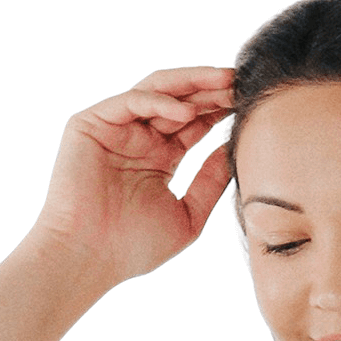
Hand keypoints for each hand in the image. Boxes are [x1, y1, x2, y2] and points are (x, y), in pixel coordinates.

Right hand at [31, 67, 234, 284]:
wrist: (89, 258)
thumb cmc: (133, 247)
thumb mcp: (188, 215)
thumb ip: (210, 182)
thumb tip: (235, 150)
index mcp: (160, 157)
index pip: (195, 123)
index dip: (222, 110)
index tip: (252, 103)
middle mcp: (139, 137)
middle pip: (181, 100)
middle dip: (212, 90)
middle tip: (244, 81)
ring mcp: (115, 127)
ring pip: (157, 91)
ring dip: (191, 84)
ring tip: (224, 81)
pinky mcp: (91, 123)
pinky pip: (131, 102)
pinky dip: (160, 103)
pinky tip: (188, 112)